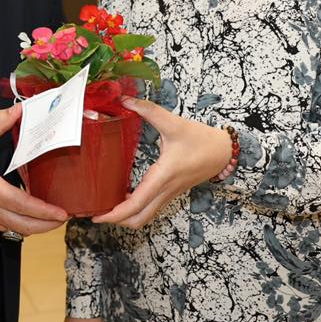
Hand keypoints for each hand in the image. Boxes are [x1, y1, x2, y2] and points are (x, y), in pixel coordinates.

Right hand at [0, 105, 67, 235]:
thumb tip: (19, 110)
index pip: (23, 205)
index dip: (44, 212)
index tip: (61, 213)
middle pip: (24, 226)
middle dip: (47, 226)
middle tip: (63, 218)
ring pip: (16, 231)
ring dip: (36, 228)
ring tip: (52, 220)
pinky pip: (6, 229)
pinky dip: (22, 227)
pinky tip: (31, 218)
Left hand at [92, 98, 231, 227]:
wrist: (224, 152)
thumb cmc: (202, 140)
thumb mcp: (174, 123)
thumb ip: (149, 111)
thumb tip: (126, 100)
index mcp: (163, 176)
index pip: (136, 203)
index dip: (116, 213)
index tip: (98, 215)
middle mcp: (165, 190)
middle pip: (138, 219)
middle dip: (116, 221)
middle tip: (96, 213)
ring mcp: (169, 194)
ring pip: (145, 217)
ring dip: (126, 218)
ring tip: (107, 208)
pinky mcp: (172, 193)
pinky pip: (151, 209)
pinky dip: (136, 210)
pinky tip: (125, 198)